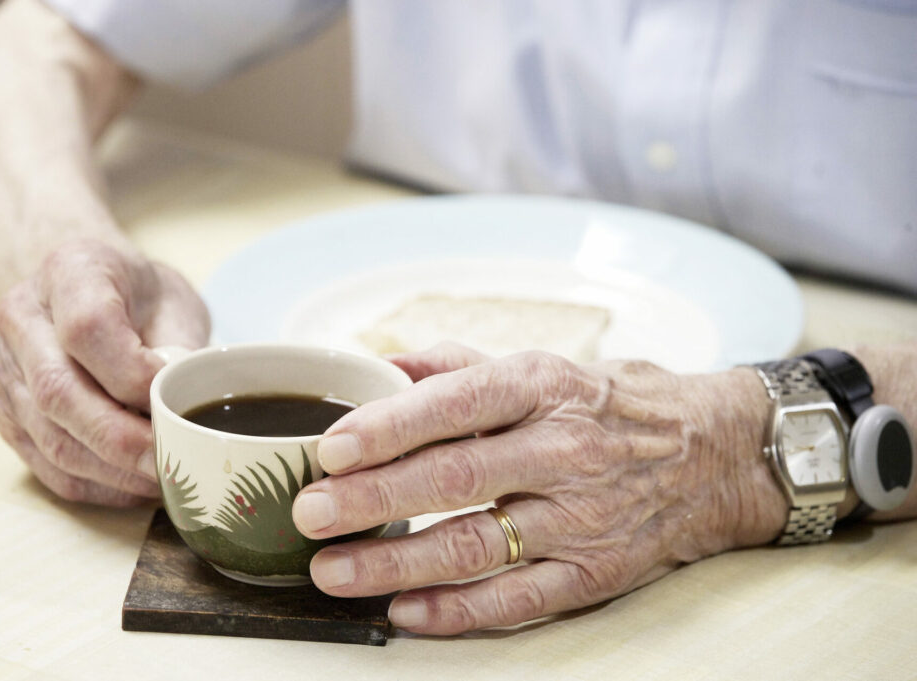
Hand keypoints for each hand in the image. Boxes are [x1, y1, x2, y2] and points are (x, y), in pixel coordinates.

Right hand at [0, 239, 208, 505]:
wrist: (88, 291)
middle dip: (123, 439)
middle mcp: (22, 318)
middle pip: (58, 392)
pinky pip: (48, 465)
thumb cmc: (142, 298)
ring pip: (51, 437)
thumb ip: (182, 349)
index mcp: (68, 271)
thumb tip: (189, 412)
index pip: (86, 327)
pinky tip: (137, 486)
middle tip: (175, 462)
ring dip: (113, 471)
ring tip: (164, 480)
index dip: (131, 373)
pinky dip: (98, 486)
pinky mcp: (7, 416)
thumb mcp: (175, 302)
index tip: (173, 395)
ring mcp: (5, 370)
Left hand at [292, 343, 784, 634]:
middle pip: (456, 477)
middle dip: (373, 499)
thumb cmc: (610, 404)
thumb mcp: (545, 366)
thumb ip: (459, 367)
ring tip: (333, 572)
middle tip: (310, 513)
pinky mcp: (595, 572)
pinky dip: (457, 611)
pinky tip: (404, 612)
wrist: (715, 455)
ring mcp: (582, 516)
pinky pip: (518, 598)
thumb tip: (379, 365)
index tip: (330, 448)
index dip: (389, 426)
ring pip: (476, 545)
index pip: (458, 403)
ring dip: (397, 563)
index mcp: (545, 386)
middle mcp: (564, 449)